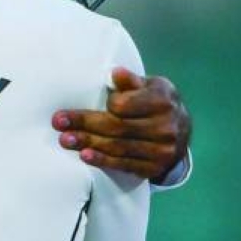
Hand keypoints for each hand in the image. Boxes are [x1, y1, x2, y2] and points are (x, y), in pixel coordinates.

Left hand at [52, 67, 191, 182]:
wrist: (181, 133)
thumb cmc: (157, 103)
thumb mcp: (150, 86)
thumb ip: (131, 82)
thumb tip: (114, 73)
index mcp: (163, 100)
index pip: (124, 105)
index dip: (105, 105)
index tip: (88, 103)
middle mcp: (166, 126)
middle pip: (116, 126)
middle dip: (84, 124)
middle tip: (58, 122)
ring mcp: (162, 150)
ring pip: (117, 147)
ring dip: (87, 143)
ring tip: (65, 140)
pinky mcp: (154, 168)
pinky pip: (123, 164)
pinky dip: (102, 160)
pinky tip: (84, 156)